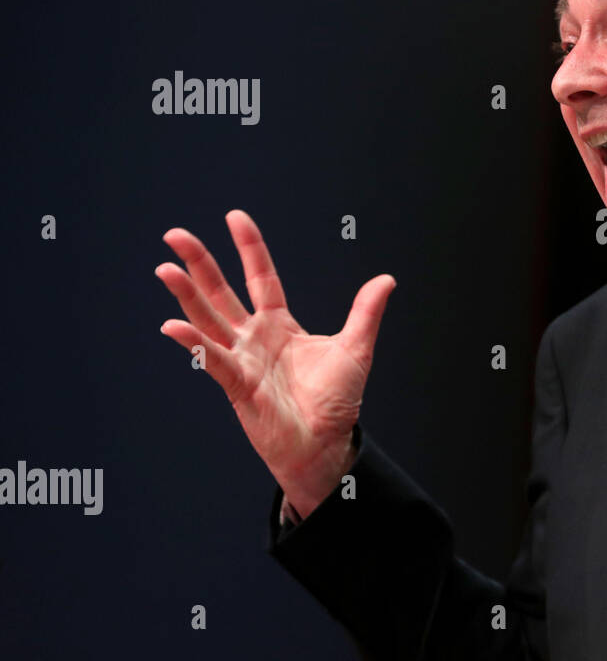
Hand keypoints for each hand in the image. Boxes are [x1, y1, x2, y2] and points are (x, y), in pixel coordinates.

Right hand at [156, 209, 395, 517]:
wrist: (327, 443)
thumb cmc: (336, 401)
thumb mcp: (356, 348)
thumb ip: (366, 312)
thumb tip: (386, 279)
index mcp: (279, 325)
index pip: (260, 277)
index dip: (249, 248)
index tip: (235, 217)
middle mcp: (254, 338)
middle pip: (220, 293)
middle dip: (199, 263)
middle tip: (175, 235)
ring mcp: (242, 359)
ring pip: (208, 320)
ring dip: (186, 295)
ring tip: (165, 268)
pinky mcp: (237, 385)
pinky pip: (212, 360)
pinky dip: (193, 344)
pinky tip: (172, 325)